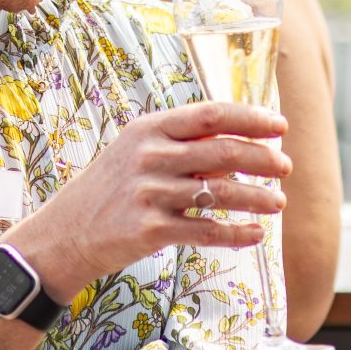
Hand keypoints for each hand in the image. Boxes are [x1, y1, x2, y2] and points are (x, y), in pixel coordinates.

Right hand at [8, 101, 289, 297]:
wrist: (64, 234)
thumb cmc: (108, 191)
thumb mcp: (137, 155)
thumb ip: (183, 148)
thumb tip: (238, 148)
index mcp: (148, 129)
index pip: (211, 115)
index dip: (251, 118)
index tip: (280, 126)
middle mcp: (149, 156)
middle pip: (222, 150)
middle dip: (263, 158)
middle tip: (286, 166)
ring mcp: (149, 193)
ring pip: (219, 192)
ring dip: (256, 197)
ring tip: (279, 203)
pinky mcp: (150, 230)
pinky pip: (206, 229)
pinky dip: (235, 232)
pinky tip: (254, 234)